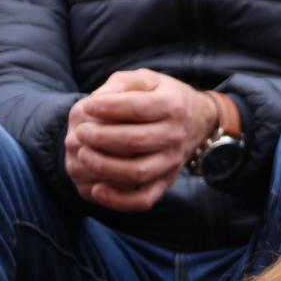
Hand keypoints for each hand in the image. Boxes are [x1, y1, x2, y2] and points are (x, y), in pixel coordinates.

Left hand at [64, 69, 216, 211]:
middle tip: (81, 131)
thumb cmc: (162, 96)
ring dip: (104, 165)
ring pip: (138, 172)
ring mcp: (172, 162)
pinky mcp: (166, 181)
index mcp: (172, 105)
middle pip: (136, 141)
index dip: (108, 108)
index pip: (138, 108)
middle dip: (101, 137)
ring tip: (83, 154)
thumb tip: (96, 101)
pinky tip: (97, 189)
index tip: (87, 106)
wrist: (199, 120)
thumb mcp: (146, 80)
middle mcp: (175, 135)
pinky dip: (119, 200)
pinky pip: (144, 199)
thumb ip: (120, 84)